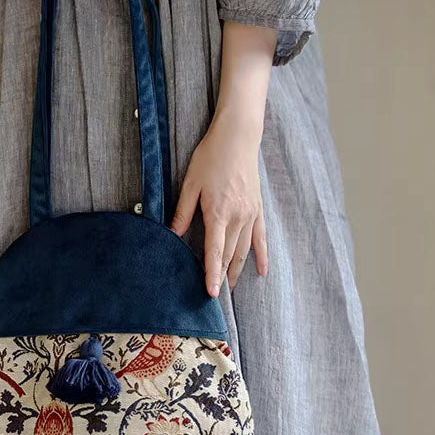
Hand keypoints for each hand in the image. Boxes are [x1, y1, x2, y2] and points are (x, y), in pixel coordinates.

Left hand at [169, 110, 267, 295]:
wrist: (238, 138)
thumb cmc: (211, 157)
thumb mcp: (190, 184)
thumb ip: (182, 212)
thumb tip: (172, 235)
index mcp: (218, 213)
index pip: (214, 251)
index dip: (211, 274)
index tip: (210, 293)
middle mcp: (237, 217)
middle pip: (229, 255)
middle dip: (222, 277)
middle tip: (216, 296)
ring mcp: (250, 214)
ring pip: (244, 250)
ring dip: (237, 270)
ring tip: (231, 287)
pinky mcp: (257, 209)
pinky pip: (261, 238)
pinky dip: (262, 256)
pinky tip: (261, 271)